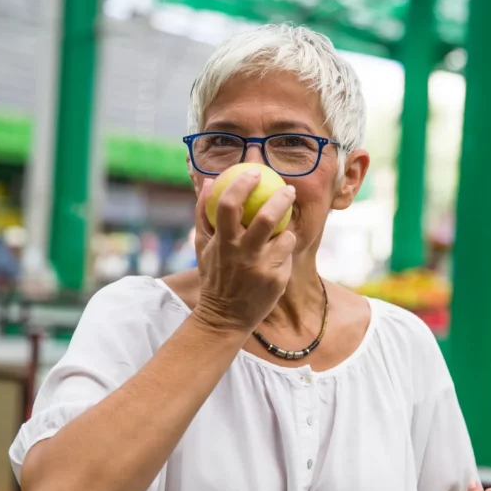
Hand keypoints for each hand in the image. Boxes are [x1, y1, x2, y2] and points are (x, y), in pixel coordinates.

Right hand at [192, 172, 296, 332]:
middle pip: (267, 218)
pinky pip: (287, 256)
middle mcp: (242, 255)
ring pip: (285, 237)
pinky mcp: (277, 281)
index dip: (242, 185)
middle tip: (288, 189)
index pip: (229, 206)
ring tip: (283, 229)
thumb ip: (204, 213)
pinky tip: (280, 255)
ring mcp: (262, 269)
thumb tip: (212, 180)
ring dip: (286, 230)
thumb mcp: (202, 246)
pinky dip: (285, 251)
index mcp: (222, 243)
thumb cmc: (214, 275)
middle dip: (281, 198)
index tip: (254, 173)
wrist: (224, 317)